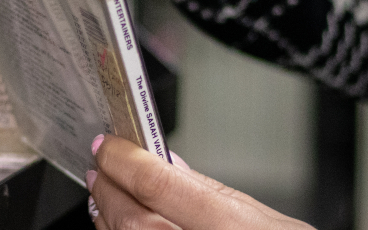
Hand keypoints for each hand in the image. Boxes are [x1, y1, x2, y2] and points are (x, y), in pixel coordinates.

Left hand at [88, 135, 315, 229]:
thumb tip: (169, 164)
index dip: (124, 160)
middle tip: (100, 165)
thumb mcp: (267, 218)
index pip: (159, 185)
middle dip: (110, 188)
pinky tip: (118, 226)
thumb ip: (213, 193)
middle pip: (134, 220)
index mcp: (234, 228)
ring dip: (109, 216)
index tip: (108, 145)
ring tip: (105, 193)